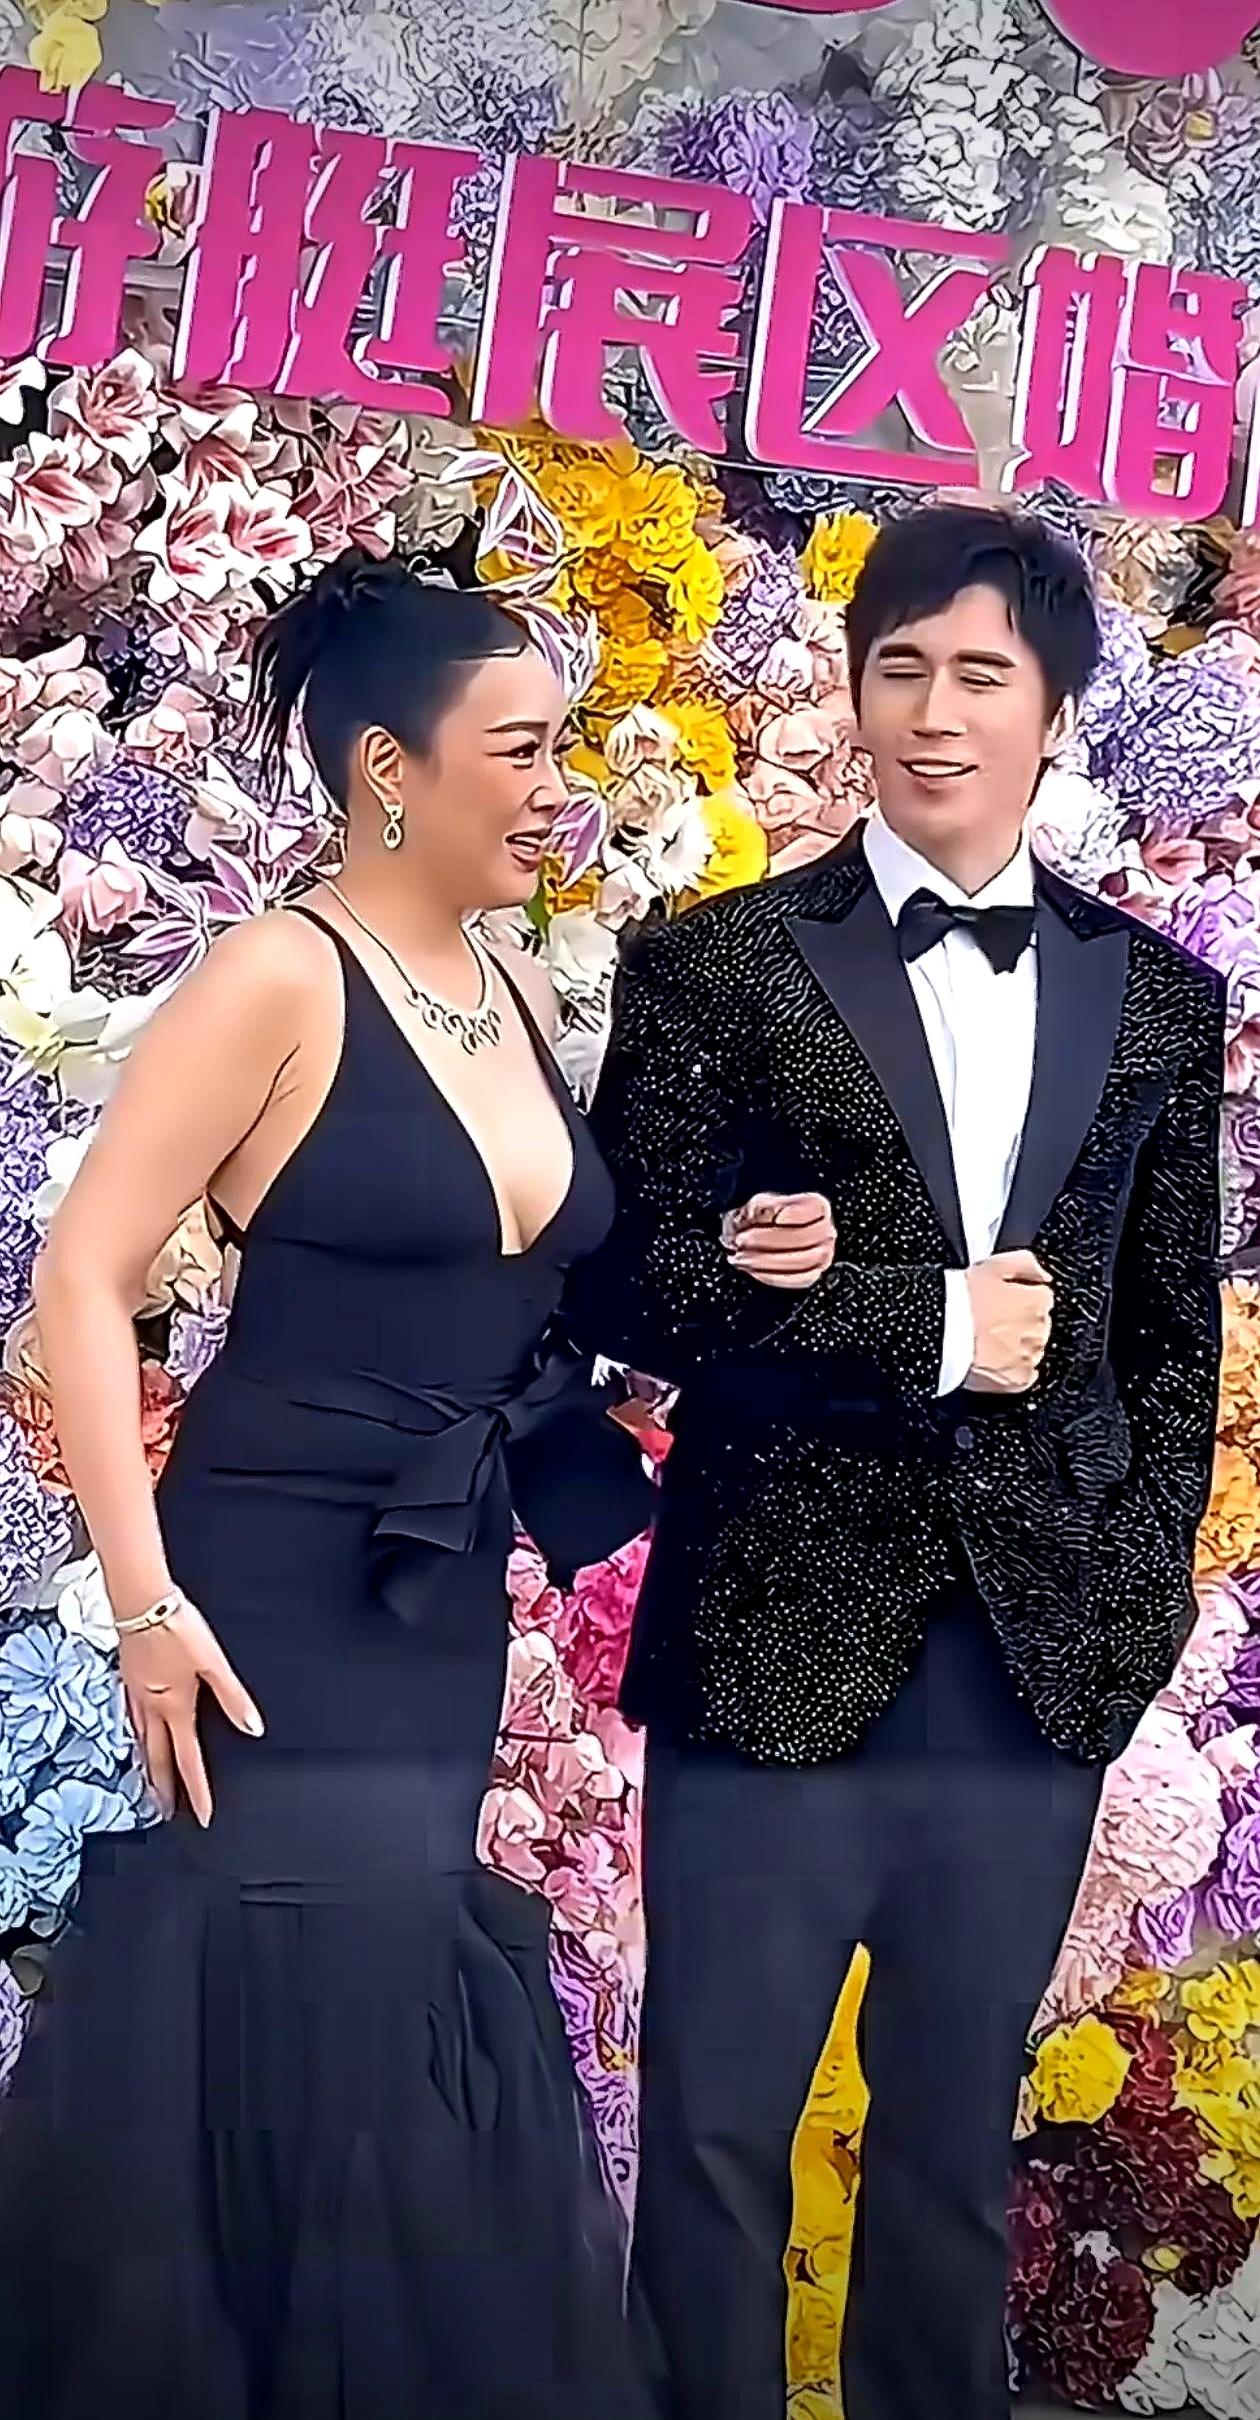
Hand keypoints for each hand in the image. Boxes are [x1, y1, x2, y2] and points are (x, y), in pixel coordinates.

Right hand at [118, 1597, 263, 1826]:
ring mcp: (136, 1693)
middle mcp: (152, 1706)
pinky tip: (135, 1734)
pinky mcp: (127, 1677)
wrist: (141, 1600)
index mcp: (175, 1707)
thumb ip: (233, 1697)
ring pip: (140, 1741)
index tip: (202, 1816)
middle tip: (165, 1813)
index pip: (188, 1759)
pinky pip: (130, 1719)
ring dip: (146, 1765)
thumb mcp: (213, 1662)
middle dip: (163, 1788)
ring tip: (149, 1784)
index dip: (196, 1791)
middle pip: (157, 1758)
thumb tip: (253, 1728)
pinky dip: (134, 1736)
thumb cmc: (176, 1626)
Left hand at [723, 1192, 836, 1290]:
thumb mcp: (757, 1204)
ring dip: (766, 1260)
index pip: (814, 1209)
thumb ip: (765, 1208)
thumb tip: (770, 1215)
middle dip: (769, 1240)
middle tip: (741, 1239)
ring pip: (802, 1262)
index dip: (794, 1213)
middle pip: (805, 1237)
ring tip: (742, 1256)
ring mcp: (821, 1256)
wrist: (752, 1234)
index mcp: (817, 1206)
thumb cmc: (758, 1217)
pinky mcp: (810, 1276)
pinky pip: (796, 1280)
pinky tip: (752, 1268)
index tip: (773, 1217)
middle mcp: (825, 1231)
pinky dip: (771, 1275)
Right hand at [964, 1250, 1053, 1394]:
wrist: (939, 1334)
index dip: (1018, 1297)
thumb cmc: (960, 1299)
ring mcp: (1029, 1357)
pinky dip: (1011, 1370)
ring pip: (1031, 1349)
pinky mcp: (1018, 1381)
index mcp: (1037, 1301)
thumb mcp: (993, 1265)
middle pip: (1038, 1324)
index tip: (1001, 1301)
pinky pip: (1024, 1375)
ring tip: (986, 1341)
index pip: (1042, 1297)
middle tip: (989, 1321)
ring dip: (1016, 1345)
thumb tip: (1045, 1274)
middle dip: (1019, 1322)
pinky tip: (992, 1361)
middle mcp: (1040, 1330)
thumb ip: (1026, 1264)